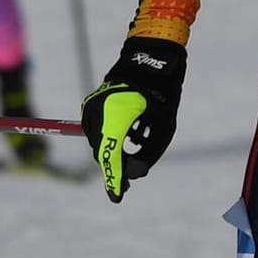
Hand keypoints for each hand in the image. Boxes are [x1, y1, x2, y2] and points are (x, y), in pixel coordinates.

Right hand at [81, 37, 186, 202]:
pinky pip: (102, 130)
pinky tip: (134, 138)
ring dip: (118, 152)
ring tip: (136, 159)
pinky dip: (116, 139)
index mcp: (116, 118)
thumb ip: (152, 150)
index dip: (115, 178)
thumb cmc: (162, 92)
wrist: (149, 60)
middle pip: (105, 152)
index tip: (118, 197)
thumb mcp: (165, 124)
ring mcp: (93, 109)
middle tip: (129, 184)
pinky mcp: (93, 106)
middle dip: (118, 167)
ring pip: (102, 143)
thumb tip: (137, 172)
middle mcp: (99, 114)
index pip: (112, 156)